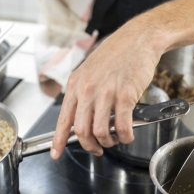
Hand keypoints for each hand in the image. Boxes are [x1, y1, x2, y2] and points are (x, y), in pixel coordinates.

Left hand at [50, 22, 163, 158]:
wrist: (138, 38)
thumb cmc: (114, 56)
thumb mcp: (88, 72)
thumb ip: (81, 94)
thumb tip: (78, 118)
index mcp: (75, 85)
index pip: (63, 120)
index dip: (58, 141)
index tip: (55, 154)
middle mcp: (86, 90)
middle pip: (81, 131)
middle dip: (90, 145)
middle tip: (97, 148)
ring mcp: (105, 93)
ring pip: (100, 132)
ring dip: (108, 142)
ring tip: (114, 140)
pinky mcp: (125, 95)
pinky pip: (122, 126)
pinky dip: (125, 137)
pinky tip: (127, 135)